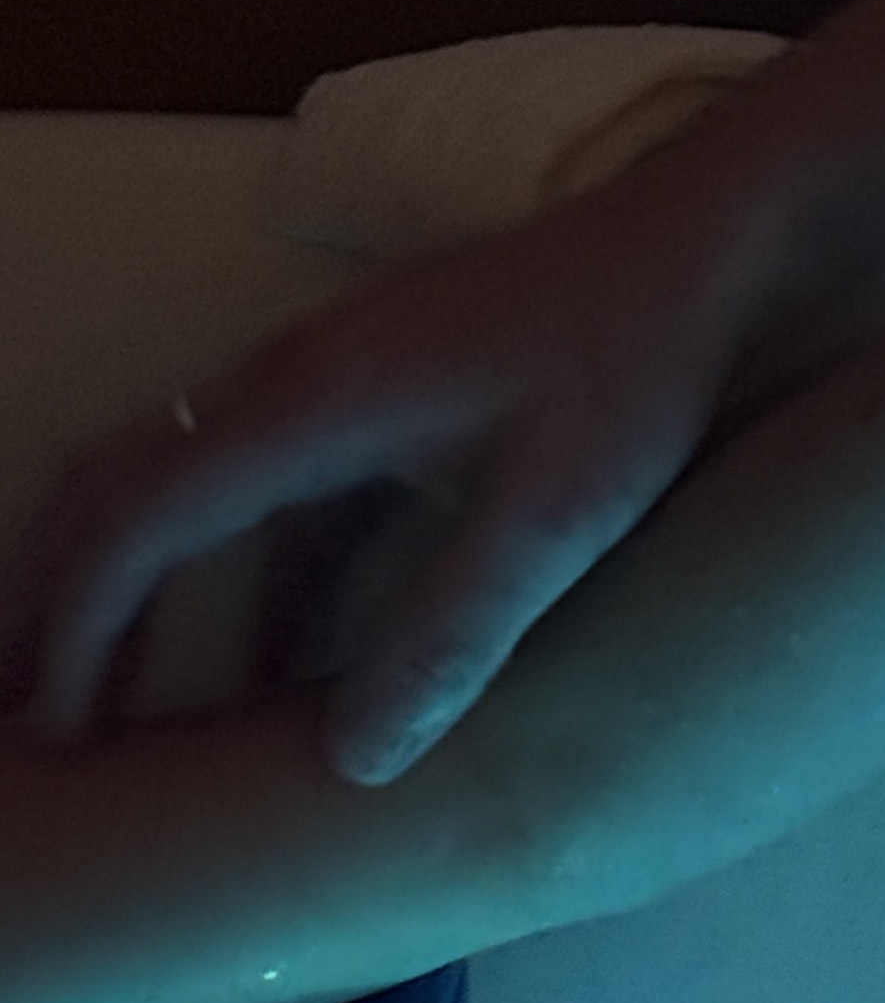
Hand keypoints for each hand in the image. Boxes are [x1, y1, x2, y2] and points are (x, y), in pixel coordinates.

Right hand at [0, 146, 805, 783]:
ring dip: (125, 585)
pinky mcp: (372, 385)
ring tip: (100, 699)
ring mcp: (325, 374)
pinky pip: (260, 485)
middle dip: (56, 602)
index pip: (139, 520)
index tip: (56, 727)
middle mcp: (290, 379)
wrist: (700, 240)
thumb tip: (352, 762)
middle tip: (26, 716)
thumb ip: (455, 633)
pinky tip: (262, 663)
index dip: (78, 627)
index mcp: (312, 409)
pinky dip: (230, 572)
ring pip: (173, 481)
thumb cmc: (637, 362)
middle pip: (117, 489)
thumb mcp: (558, 517)